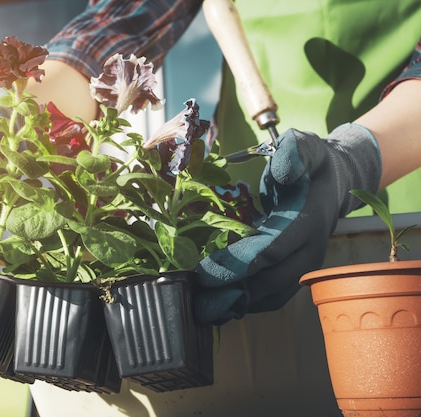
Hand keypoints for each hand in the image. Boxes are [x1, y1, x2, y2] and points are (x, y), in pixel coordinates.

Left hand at [193, 123, 381, 323]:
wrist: (334, 184)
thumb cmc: (312, 166)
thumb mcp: (306, 147)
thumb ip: (294, 152)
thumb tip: (280, 171)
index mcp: (308, 220)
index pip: (273, 249)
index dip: (239, 264)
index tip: (206, 273)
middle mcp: (310, 250)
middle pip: (271, 281)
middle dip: (232, 291)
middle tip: (197, 298)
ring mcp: (304, 266)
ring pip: (272, 296)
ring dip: (238, 305)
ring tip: (203, 309)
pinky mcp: (296, 273)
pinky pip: (273, 297)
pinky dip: (247, 304)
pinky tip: (220, 306)